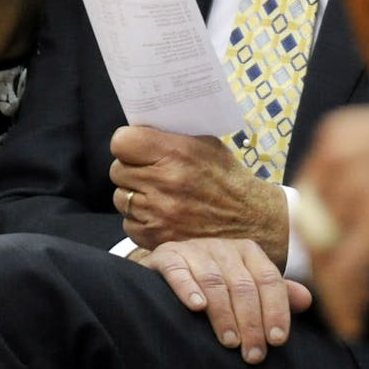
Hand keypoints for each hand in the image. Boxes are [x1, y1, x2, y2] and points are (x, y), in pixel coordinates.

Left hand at [110, 126, 288, 263]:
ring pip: (121, 198)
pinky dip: (140, 220)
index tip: (134, 148)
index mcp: (175, 153)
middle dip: (130, 169)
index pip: (121, 142)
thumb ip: (169, 137)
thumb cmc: (226, 178)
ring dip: (133, 195)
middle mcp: (164, 183)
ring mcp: (159, 213)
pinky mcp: (157, 238)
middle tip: (147, 172)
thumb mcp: (204, 145)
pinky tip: (158, 215)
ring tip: (154, 194)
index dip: (126, 144)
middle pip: (118, 170)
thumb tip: (137, 130)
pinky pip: (128, 224)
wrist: (251, 221)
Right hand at [134, 237, 311, 364]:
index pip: (269, 279)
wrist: (171, 265)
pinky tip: (196, 307)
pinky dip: (188, 288)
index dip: (276, 310)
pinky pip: (179, 270)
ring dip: (223, 314)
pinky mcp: (168, 255)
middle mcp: (223, 247)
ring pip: (214, 281)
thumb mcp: (248, 284)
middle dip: (251, 322)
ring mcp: (195, 249)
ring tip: (230, 341)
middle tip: (253, 353)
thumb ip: (275, 293)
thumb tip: (306, 299)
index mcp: (248, 252)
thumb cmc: (218, 281)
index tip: (277, 340)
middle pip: (243, 285)